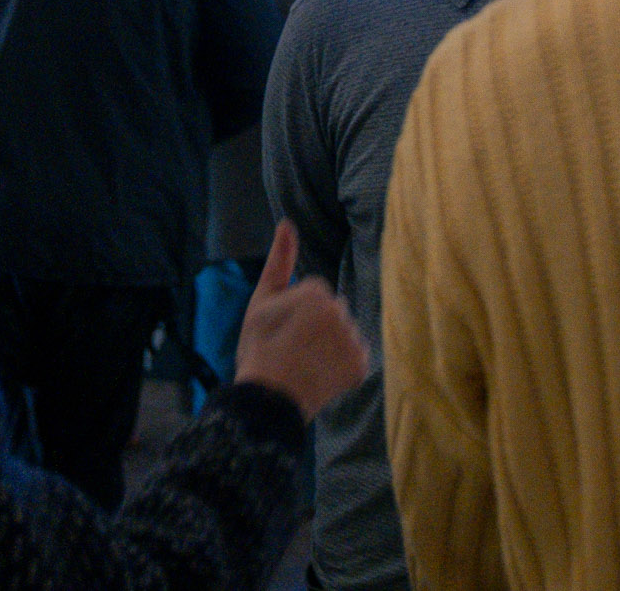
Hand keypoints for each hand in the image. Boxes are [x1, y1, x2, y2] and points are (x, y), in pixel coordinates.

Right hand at [233, 220, 368, 421]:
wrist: (267, 398)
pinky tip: (322, 374)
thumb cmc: (259, 346)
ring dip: (331, 345)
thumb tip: (287, 222)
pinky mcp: (360, 366)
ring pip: (344, 334)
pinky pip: (355, 358)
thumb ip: (279, 260)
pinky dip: (343, 366)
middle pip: (333, 311)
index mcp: (316, 292)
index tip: (281, 330)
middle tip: (292, 347)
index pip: (314, 293)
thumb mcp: (262, 299)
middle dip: (316, 326)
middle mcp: (340, 312)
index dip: (295, 312)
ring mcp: (352, 340)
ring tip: (306, 362)